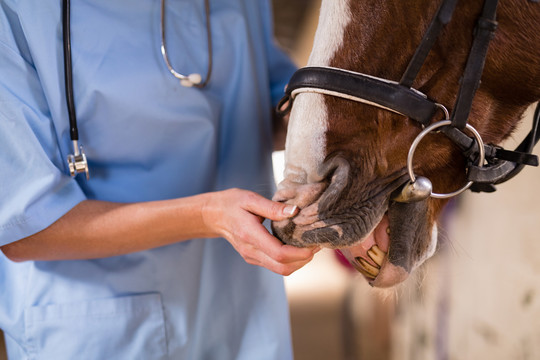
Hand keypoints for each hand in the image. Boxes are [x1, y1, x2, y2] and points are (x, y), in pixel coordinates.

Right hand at [202, 188, 318, 274]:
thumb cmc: (231, 203)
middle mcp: (251, 251)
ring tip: (310, 245)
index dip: (300, 253)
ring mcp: (251, 257)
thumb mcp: (250, 199)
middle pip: (283, 267)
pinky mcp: (253, 258)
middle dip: (304, 260)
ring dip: (299, 261)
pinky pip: (275, 265)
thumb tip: (295, 211)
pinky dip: (290, 260)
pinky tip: (297, 245)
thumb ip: (273, 207)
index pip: (279, 254)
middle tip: (317, 244)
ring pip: (281, 270)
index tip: (314, 244)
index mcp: (250, 235)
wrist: (212, 215)